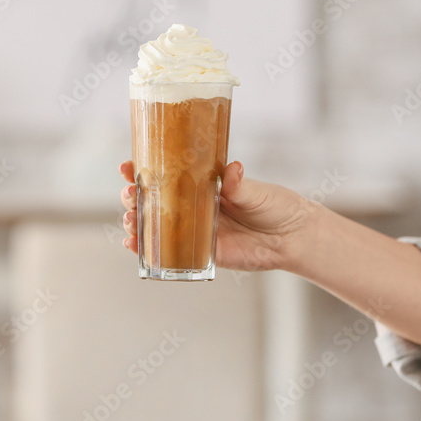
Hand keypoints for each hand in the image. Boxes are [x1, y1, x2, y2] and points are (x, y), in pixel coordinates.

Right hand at [119, 160, 316, 271]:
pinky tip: (134, 245)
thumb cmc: (275, 206)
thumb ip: (238, 184)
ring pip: (154, 226)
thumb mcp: (255, 191)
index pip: (166, 175)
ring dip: (135, 222)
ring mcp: (193, 230)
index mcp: (201, 185)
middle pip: (151, 201)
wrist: (292, 237)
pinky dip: (147, 250)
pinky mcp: (199, 253)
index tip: (127, 167)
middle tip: (129, 195)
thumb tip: (231, 170)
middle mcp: (192, 207)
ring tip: (129, 220)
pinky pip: (167, 253)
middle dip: (132, 197)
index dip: (142, 171)